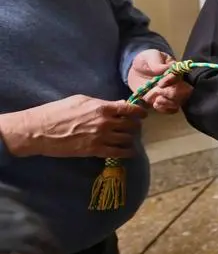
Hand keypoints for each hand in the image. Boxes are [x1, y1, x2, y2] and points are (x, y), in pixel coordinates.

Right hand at [0, 95, 146, 158]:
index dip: (140, 112)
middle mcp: (106, 122)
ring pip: (128, 139)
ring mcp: (101, 138)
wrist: (39, 130)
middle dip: (135, 126)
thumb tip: (120, 104)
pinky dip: (128, 152)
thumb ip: (103, 103)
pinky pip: (119, 153)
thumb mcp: (81, 100)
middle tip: (134, 127)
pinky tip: (129, 152)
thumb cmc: (57, 111)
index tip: (142, 115)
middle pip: (132, 125)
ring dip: (131, 139)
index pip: (131, 109)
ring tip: (129, 138)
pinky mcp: (95, 151)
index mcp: (102, 107)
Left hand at [128, 50, 192, 113]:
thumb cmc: (146, 60)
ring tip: (157, 100)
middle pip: (184, 92)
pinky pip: (170, 110)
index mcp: (175, 71)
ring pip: (178, 103)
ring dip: (168, 103)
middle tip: (159, 91)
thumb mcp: (151, 56)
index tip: (160, 82)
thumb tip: (166, 69)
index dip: (171, 81)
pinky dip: (164, 109)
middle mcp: (176, 83)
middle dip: (172, 94)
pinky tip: (155, 104)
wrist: (135, 70)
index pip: (180, 77)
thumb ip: (157, 62)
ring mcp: (170, 94)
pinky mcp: (162, 101)